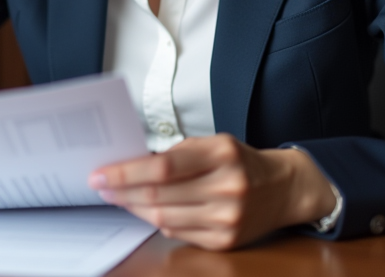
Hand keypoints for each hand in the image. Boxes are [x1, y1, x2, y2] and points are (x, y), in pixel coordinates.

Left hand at [89, 134, 335, 249]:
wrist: (284, 188)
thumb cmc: (240, 161)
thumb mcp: (213, 144)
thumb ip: (176, 154)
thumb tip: (130, 165)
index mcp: (221, 154)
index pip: (162, 167)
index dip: (126, 172)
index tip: (100, 173)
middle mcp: (227, 187)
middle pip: (159, 195)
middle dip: (122, 192)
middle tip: (100, 186)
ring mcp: (228, 218)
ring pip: (164, 218)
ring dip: (134, 208)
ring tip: (118, 198)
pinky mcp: (226, 241)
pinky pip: (178, 233)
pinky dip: (158, 221)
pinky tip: (147, 211)